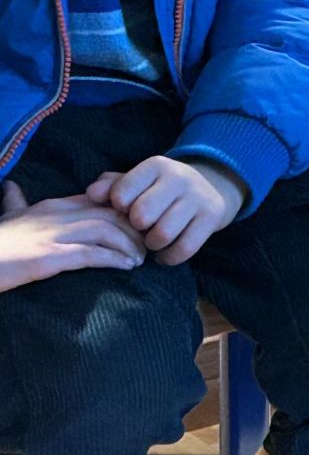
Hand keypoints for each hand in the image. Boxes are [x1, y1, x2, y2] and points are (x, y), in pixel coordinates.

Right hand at [0, 183, 145, 291]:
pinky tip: (126, 267)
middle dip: (135, 227)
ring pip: (106, 230)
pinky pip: (91, 254)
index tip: (139, 223)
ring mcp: (51, 235)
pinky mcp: (47, 257)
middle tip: (148, 243)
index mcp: (49, 206)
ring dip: (130, 244)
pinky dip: (114, 259)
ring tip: (140, 259)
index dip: (125, 209)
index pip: (99, 199)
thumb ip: (15, 203)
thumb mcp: (7, 218)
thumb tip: (11, 187)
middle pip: (110, 212)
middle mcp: (54, 215)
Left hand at [87, 156, 244, 265]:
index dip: (118, 208)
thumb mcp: (137, 181)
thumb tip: (91, 194)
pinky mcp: (213, 217)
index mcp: (156, 165)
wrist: (211, 186)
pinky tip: (165, 254)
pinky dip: (169, 258)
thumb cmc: (160, 189)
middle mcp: (179, 178)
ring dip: (152, 245)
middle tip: (140, 228)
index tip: (126, 209)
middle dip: (136, 228)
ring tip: (153, 240)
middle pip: (142, 215)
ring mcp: (199, 197)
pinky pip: (184, 249)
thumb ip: (111, 187)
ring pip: (163, 234)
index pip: (121, 194)